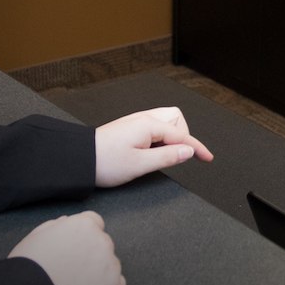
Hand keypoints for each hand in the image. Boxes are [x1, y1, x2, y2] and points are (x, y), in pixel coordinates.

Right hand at [8, 211, 125, 284]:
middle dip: (89, 254)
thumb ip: (56, 225)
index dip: (81, 237)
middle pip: (102, 244)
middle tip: (69, 271)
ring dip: (97, 272)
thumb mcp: (34, 238)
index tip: (72, 249)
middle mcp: (102, 242)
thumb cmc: (25, 271)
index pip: (93, 223)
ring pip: (109, 265)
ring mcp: (111, 266)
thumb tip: (67, 222)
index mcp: (84, 226)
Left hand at [94, 106, 212, 186]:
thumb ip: (168, 157)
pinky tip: (151, 150)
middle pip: (177, 119)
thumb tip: (188, 151)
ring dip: (171, 136)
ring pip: (166, 121)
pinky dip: (160, 137)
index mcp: (148, 125)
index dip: (196, 148)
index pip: (181, 136)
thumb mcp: (140, 165)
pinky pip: (154, 126)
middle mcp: (143, 118)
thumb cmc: (103, 162)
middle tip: (177, 155)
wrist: (77, 160)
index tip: (207, 158)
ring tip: (163, 154)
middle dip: (182, 136)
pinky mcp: (130, 127)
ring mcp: (136, 121)